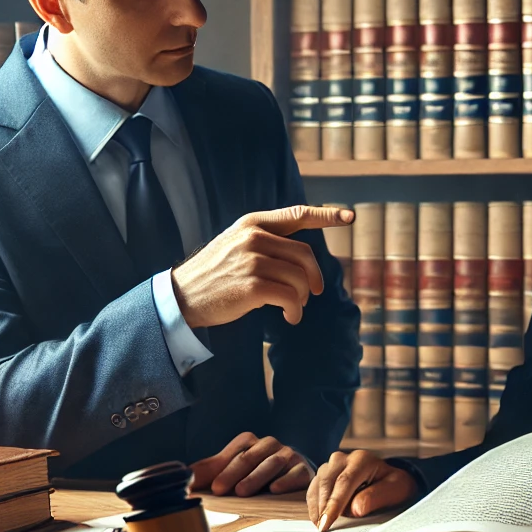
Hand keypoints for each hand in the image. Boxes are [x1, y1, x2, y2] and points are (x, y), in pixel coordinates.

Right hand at [172, 204, 353, 328]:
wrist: (181, 297)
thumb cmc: (215, 275)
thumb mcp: (236, 245)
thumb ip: (266, 242)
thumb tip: (303, 259)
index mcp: (252, 223)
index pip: (296, 214)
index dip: (326, 215)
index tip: (349, 216)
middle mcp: (253, 237)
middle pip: (305, 255)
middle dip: (314, 277)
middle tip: (313, 293)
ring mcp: (252, 260)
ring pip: (300, 278)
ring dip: (302, 298)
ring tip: (293, 308)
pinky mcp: (252, 285)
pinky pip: (290, 297)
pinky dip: (295, 310)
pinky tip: (290, 317)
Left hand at [191, 432, 312, 496]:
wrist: (295, 479)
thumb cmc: (258, 476)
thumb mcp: (232, 471)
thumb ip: (209, 471)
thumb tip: (183, 474)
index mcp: (251, 443)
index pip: (235, 452)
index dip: (221, 468)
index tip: (211, 487)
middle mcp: (270, 445)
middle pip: (250, 457)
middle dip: (233, 473)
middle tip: (220, 489)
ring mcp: (288, 456)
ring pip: (272, 463)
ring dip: (255, 477)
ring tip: (242, 492)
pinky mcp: (304, 469)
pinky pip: (295, 473)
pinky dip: (285, 480)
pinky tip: (275, 489)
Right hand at [307, 450, 417, 530]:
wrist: (390, 479)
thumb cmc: (393, 485)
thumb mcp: (394, 490)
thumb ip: (375, 497)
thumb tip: (354, 509)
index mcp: (362, 459)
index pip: (344, 482)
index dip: (334, 503)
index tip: (327, 523)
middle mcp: (344, 458)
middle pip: (327, 481)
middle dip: (323, 506)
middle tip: (322, 528)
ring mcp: (332, 465)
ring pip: (317, 484)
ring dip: (316, 506)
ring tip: (320, 526)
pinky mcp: (325, 474)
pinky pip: (314, 489)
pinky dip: (314, 504)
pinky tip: (318, 519)